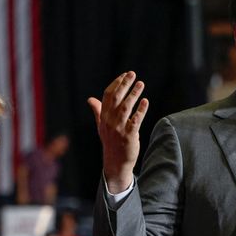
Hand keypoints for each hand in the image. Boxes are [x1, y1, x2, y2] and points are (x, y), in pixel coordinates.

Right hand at [87, 71, 148, 193]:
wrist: (115, 162)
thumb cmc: (110, 142)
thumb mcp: (101, 126)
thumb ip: (97, 111)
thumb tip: (90, 99)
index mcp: (103, 117)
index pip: (108, 96)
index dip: (116, 84)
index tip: (124, 74)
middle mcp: (110, 121)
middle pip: (116, 98)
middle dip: (124, 84)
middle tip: (132, 74)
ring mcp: (119, 128)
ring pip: (125, 107)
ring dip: (133, 94)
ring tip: (140, 84)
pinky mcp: (129, 136)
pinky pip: (135, 121)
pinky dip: (140, 110)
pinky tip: (145, 101)